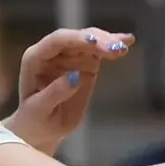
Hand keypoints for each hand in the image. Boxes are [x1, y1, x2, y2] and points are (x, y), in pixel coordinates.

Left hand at [3, 28, 134, 152]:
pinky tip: (128, 41)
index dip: (78, 39)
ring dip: (108, 41)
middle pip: (76, 37)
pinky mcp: (84, 63)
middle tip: (118, 49)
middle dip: (98, 40)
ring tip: (125, 47)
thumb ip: (55, 93)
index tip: (98, 45)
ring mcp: (69, 56)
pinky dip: (113, 45)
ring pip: (90, 40)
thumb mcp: (40, 110)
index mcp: (36, 59)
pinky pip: (99, 50)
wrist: (42, 128)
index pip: (57, 41)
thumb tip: (76, 75)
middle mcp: (51, 53)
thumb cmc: (36, 120)